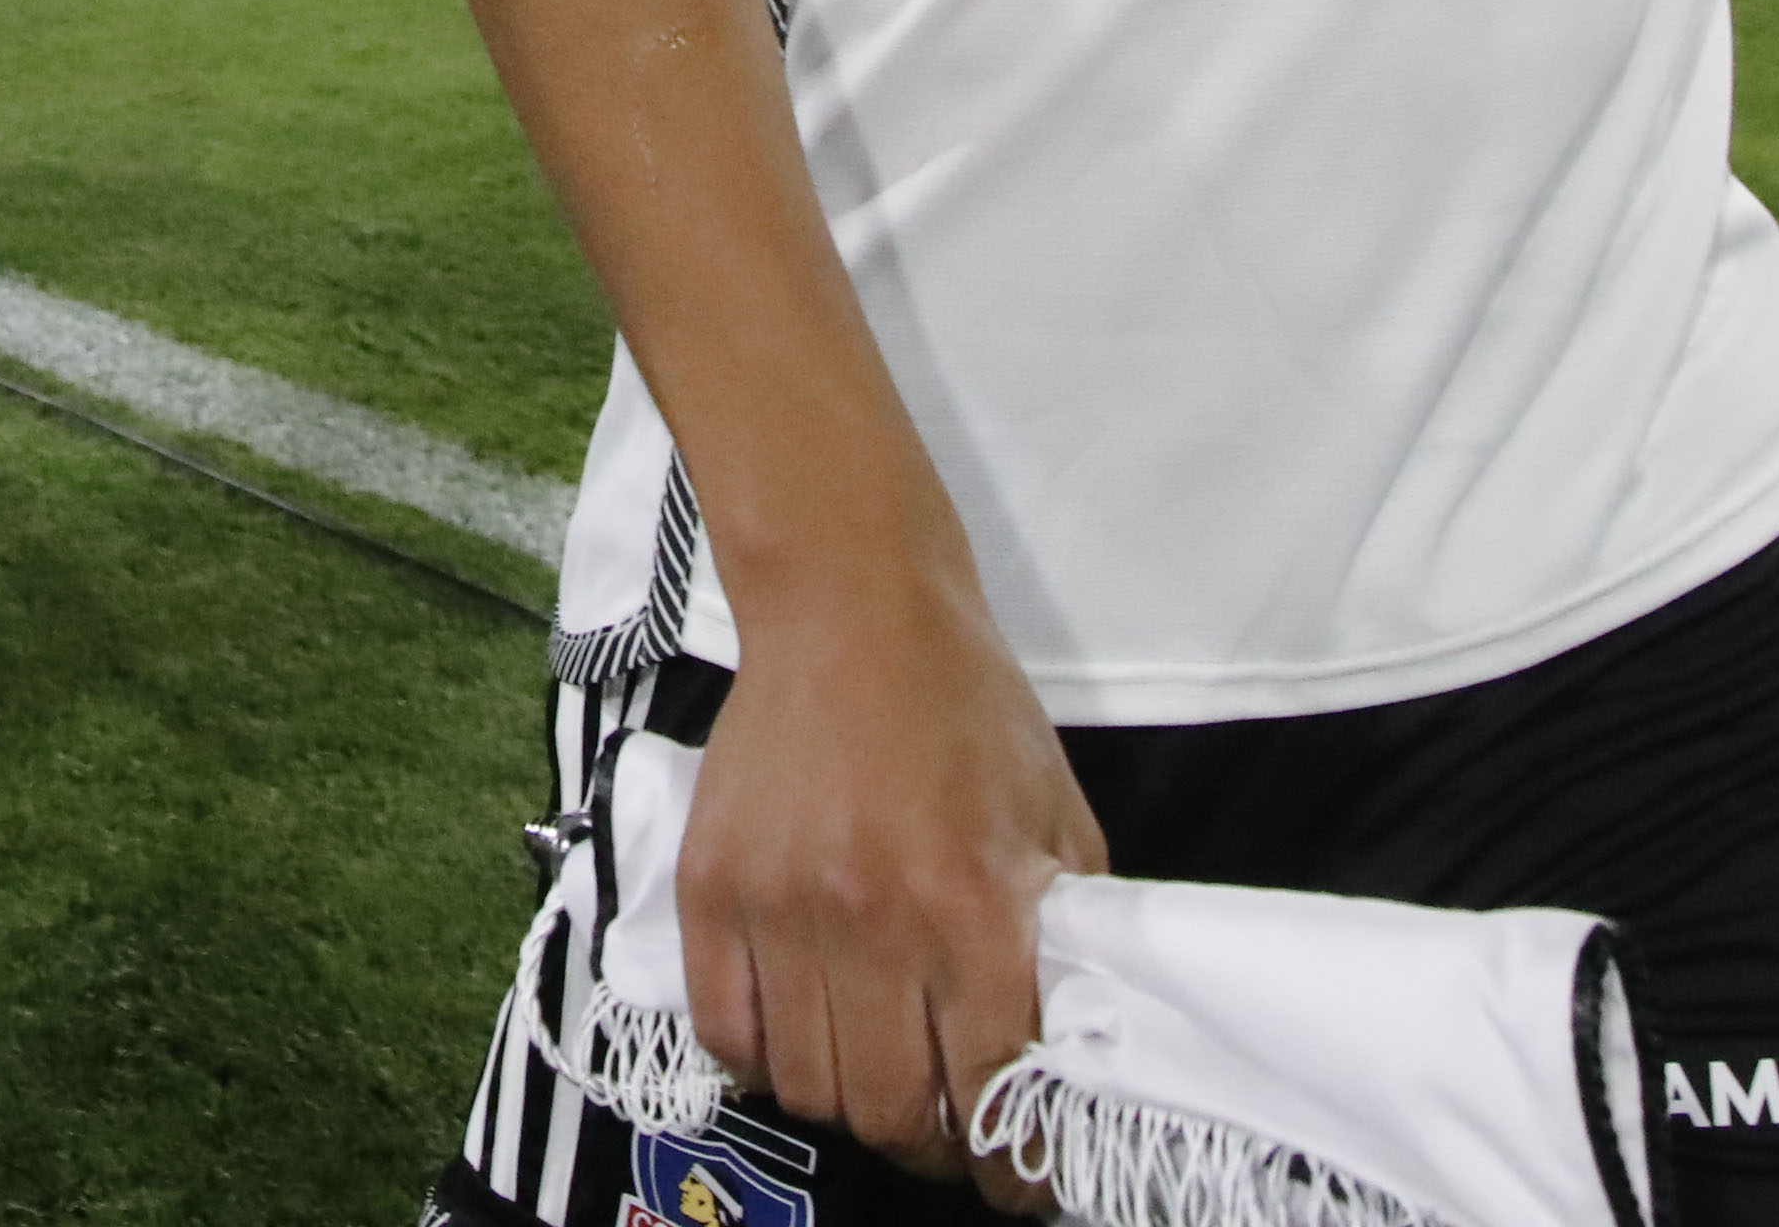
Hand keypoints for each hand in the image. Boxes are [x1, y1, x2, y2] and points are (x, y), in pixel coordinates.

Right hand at [682, 556, 1105, 1177]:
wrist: (850, 609)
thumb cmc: (966, 708)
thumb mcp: (1056, 818)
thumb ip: (1064, 937)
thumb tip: (1066, 1047)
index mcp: (974, 906)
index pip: (990, 1089)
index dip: (1008, 1161)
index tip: (1014, 1174)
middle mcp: (874, 919)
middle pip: (887, 1110)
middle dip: (927, 1145)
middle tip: (942, 1129)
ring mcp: (780, 905)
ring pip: (805, 1085)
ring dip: (846, 1103)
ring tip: (871, 1076)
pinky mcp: (712, 887)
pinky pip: (723, 1032)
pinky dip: (761, 1060)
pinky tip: (797, 1034)